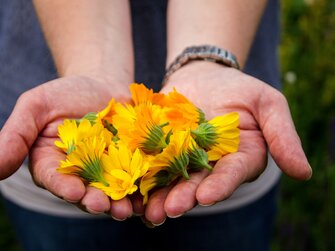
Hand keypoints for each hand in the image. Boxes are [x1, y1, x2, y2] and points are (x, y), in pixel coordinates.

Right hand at [0, 75, 134, 219]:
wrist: (103, 83)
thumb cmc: (66, 93)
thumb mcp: (37, 106)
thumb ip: (16, 135)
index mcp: (53, 163)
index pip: (54, 179)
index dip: (63, 186)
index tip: (73, 191)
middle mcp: (79, 173)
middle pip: (85, 192)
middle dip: (94, 200)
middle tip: (105, 206)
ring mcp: (107, 171)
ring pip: (112, 191)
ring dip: (119, 202)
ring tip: (128, 209)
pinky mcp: (130, 164)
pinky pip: (136, 179)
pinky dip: (141, 189)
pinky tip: (147, 196)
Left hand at [144, 61, 311, 224]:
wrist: (204, 75)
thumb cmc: (239, 88)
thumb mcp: (267, 104)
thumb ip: (282, 135)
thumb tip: (304, 173)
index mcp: (239, 159)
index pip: (231, 175)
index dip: (220, 186)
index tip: (206, 196)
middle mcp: (211, 166)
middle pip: (198, 184)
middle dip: (184, 197)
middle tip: (170, 209)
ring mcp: (184, 160)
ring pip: (173, 182)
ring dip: (160, 197)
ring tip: (148, 211)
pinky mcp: (162, 150)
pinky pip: (152, 166)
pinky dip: (143, 178)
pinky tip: (132, 190)